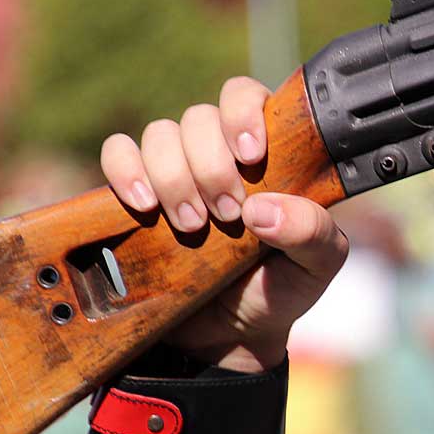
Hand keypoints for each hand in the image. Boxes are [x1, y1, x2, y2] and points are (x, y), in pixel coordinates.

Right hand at [100, 77, 348, 373]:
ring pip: (160, 134)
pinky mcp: (136, 194)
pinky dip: (126, 172)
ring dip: (174, 176)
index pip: (248, 97)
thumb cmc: (280, 288)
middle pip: (200, 117)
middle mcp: (218, 153)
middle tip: (227, 214)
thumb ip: (312, 232)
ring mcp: (175, 170)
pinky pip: (117, 154)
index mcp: (268, 155)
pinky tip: (145, 207)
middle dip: (211, 165)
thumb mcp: (317, 266)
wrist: (232, 336)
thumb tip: (264, 209)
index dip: (244, 112)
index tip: (251, 155)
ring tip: (193, 225)